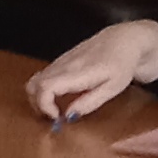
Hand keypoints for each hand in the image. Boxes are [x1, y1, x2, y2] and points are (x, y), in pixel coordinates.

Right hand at [26, 19, 157, 123]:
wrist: (124, 40)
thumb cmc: (122, 64)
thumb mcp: (113, 88)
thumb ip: (90, 102)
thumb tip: (69, 116)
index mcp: (76, 72)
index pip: (45, 87)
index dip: (44, 105)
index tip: (57, 117)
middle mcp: (63, 65)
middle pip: (33, 85)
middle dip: (37, 105)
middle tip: (54, 116)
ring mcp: (60, 61)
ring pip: (34, 80)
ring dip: (38, 97)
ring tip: (55, 109)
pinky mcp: (61, 60)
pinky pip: (42, 75)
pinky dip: (43, 89)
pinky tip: (58, 97)